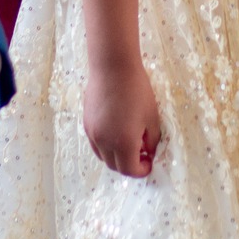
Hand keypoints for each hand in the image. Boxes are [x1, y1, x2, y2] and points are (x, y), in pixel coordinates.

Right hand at [83, 60, 160, 177]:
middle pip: (116, 166)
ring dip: (117, 156)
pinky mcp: (87, 124)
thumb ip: (151, 140)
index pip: (130, 170)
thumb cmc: (137, 90)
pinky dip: (107, 146)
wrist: (113, 68)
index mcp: (124, 143)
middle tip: (142, 153)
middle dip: (130, 165)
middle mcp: (105, 143)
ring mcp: (93, 134)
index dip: (142, 170)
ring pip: (104, 157)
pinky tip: (117, 132)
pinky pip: (96, 144)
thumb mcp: (152, 117)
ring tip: (129, 142)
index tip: (149, 162)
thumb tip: (148, 151)